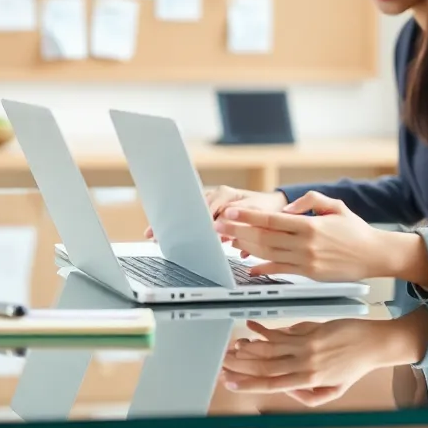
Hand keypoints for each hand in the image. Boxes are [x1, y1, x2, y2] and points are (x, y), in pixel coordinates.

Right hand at [144, 185, 286, 240]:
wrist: (273, 206)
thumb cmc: (267, 210)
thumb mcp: (256, 216)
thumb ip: (237, 221)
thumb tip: (218, 228)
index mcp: (225, 194)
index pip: (205, 208)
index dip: (194, 221)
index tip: (184, 232)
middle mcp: (216, 195)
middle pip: (191, 208)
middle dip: (175, 222)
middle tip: (158, 232)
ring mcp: (211, 200)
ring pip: (189, 212)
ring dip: (173, 223)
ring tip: (154, 233)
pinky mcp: (210, 208)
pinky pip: (193, 215)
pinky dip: (180, 224)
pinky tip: (164, 231)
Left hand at [212, 191, 382, 280]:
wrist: (374, 254)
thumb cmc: (356, 229)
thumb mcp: (336, 206)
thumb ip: (310, 200)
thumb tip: (287, 208)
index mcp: (311, 224)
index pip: (272, 219)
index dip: (248, 216)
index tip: (231, 212)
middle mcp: (306, 244)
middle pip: (264, 237)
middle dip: (239, 231)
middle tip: (220, 227)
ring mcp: (306, 261)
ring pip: (268, 254)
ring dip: (247, 248)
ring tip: (230, 241)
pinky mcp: (309, 274)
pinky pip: (280, 271)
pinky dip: (263, 268)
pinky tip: (251, 266)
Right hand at [220, 319, 394, 405]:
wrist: (374, 344)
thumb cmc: (354, 367)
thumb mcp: (333, 391)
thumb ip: (307, 396)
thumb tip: (286, 390)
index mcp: (309, 381)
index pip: (271, 384)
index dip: (248, 384)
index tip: (231, 383)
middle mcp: (305, 364)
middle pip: (265, 366)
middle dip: (241, 365)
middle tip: (223, 363)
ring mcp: (307, 346)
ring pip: (270, 348)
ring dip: (248, 348)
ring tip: (232, 347)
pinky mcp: (311, 330)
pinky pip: (282, 331)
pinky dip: (264, 329)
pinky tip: (252, 326)